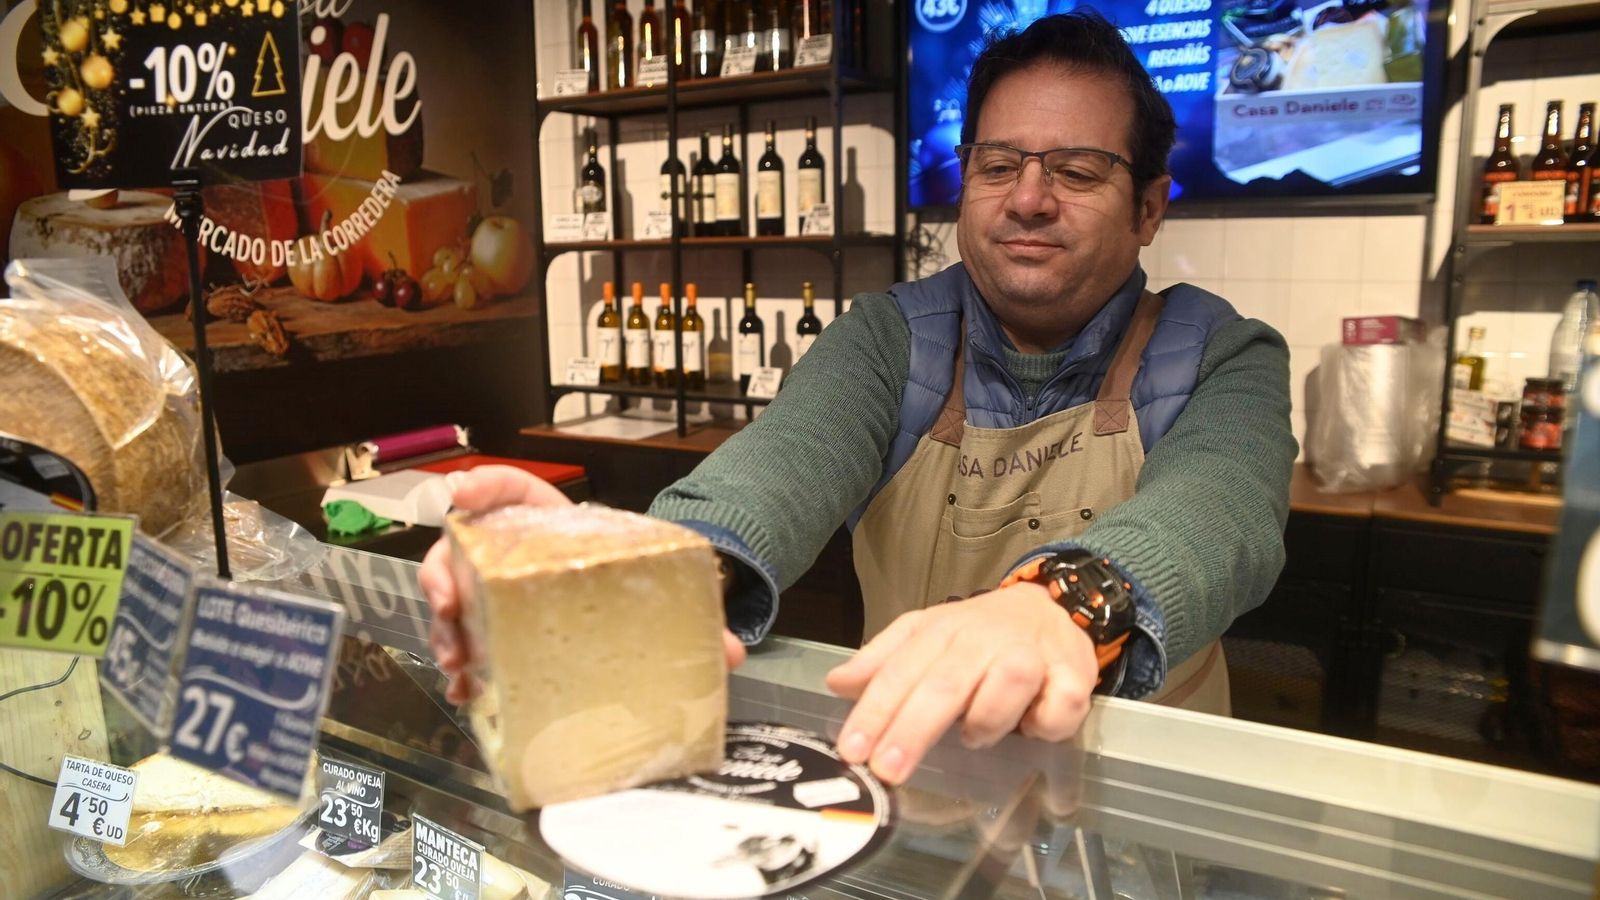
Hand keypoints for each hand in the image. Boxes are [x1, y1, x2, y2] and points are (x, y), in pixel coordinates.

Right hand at [417, 466, 745, 704]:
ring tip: (456, 660)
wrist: (636, 608)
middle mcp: (516, 554)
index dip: (486, 486)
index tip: (463, 492)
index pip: (513, 489)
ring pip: (456, 598)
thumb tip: (731, 651)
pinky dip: (462, 665)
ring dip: (446, 627)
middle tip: (447, 604)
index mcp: (554, 525)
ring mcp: (501, 594)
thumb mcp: (660, 586)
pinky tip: (465, 688)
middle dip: (444, 574)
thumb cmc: (637, 584)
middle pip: (464, 549)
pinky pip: (468, 641)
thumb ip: (692, 611)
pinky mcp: (499, 633)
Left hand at [824, 582, 1098, 784]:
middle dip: (913, 729)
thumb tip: (836, 684)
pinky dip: (1045, 723)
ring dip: (985, 721)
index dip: (875, 711)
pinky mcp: (1073, 674)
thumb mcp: (924, 636)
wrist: (1045, 606)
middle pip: (945, 684)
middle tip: (887, 770)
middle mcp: (983, 640)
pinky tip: (1032, 729)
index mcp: (940, 632)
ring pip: (1007, 685)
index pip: (901, 671)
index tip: (852, 750)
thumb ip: (881, 662)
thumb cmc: (976, 634)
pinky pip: (1061, 705)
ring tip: (971, 738)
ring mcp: (1031, 655)